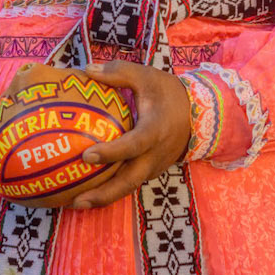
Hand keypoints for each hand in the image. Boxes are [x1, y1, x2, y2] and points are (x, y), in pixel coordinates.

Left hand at [3, 60, 192, 210]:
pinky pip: (130, 183)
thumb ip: (118, 73)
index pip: (133, 145)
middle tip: (76, 200)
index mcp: (154, 130)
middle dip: (104, 194)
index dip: (111, 153)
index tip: (87, 155)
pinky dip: (111, 191)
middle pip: (130, 180)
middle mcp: (155, 154)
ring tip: (75, 203)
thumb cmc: (168, 93)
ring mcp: (154, 166)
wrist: (199, 113)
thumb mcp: (146, 76)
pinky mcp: (151, 171)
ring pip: (129, 187)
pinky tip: (88, 193)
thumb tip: (87, 70)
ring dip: (104, 198)